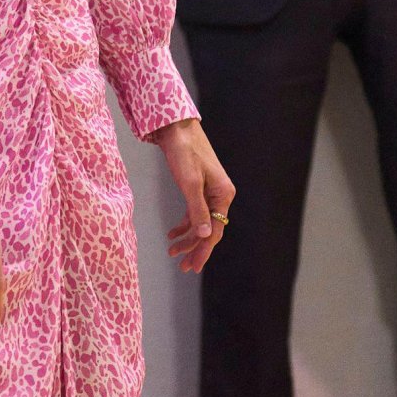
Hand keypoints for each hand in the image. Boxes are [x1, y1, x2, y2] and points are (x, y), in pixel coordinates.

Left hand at [153, 118, 233, 273]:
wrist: (176, 129)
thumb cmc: (184, 153)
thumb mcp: (190, 183)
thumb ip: (198, 210)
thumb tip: (206, 235)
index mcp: (223, 194)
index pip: (215, 230)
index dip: (203, 250)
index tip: (193, 266)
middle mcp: (220, 195)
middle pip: (209, 230)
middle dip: (195, 248)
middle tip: (183, 267)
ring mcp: (210, 192)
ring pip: (201, 223)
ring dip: (188, 238)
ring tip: (173, 252)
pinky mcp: (198, 188)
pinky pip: (194, 213)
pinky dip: (184, 224)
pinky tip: (173, 234)